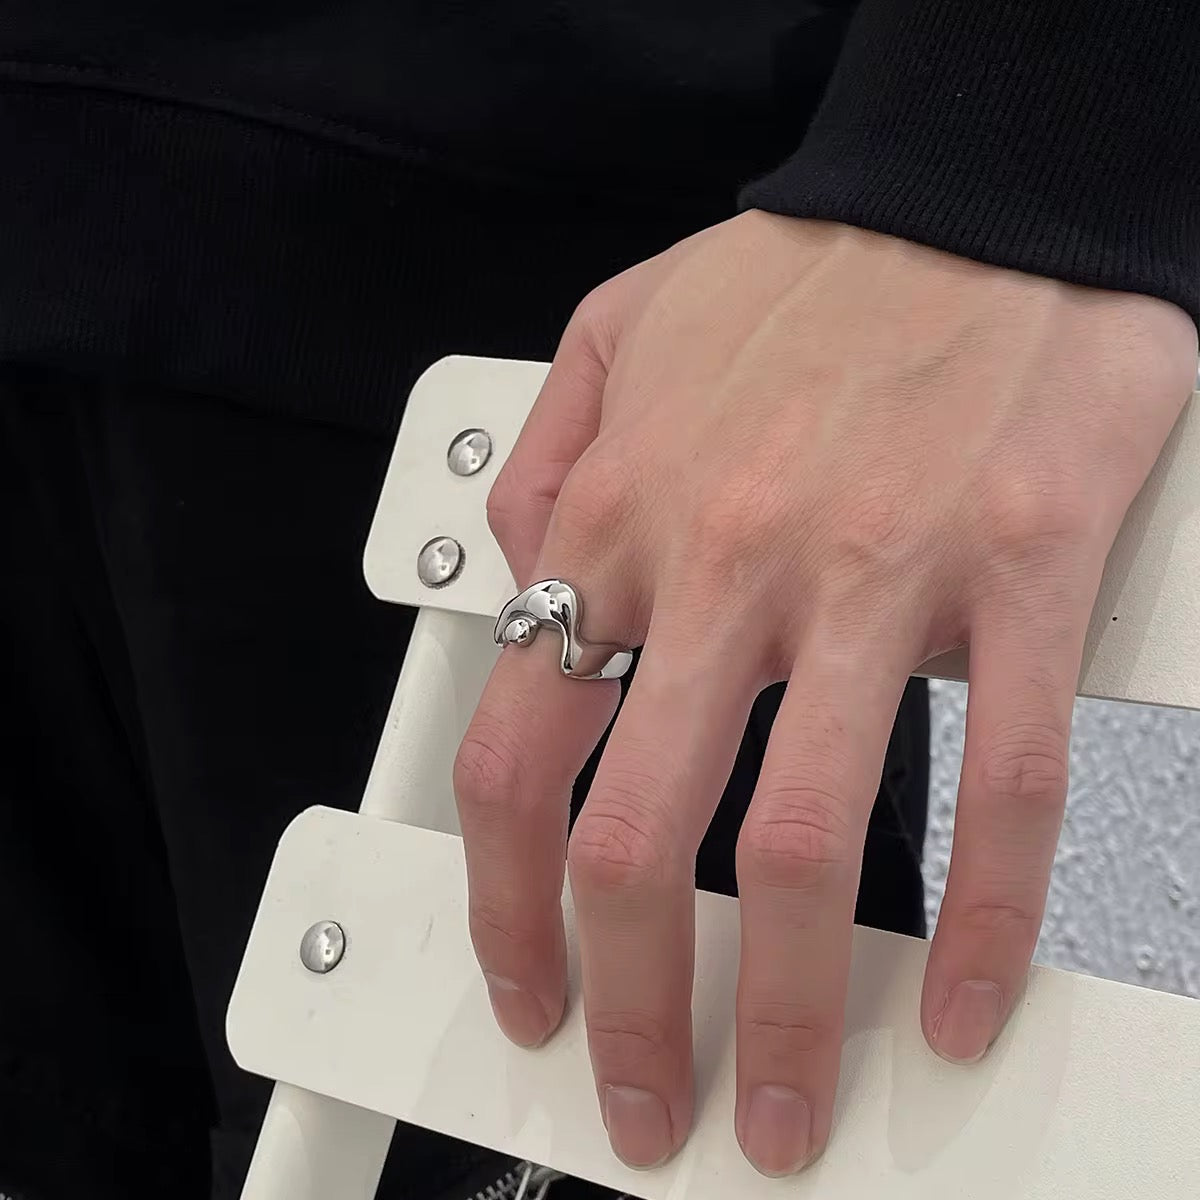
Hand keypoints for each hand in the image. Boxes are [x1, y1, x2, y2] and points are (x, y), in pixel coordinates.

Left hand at [452, 213, 1195, 1173]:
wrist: (978, 200)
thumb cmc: (807, 274)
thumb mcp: (614, 333)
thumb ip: (537, 460)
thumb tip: (507, 580)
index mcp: (624, 519)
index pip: (516, 762)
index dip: (506, 910)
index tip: (530, 989)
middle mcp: (727, 561)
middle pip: (637, 843)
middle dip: (630, 1007)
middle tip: (643, 1096)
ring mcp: (874, 577)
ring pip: (805, 846)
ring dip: (786, 1008)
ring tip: (784, 1100)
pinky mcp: (1018, 575)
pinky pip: (1001, 784)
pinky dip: (984, 918)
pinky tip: (965, 995)